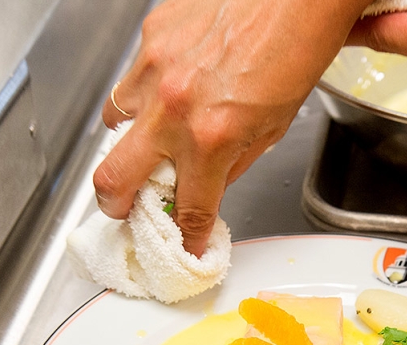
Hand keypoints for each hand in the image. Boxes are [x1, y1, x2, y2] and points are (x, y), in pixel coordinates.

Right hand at [95, 0, 370, 256]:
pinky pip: (130, 80)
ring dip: (128, 142)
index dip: (185, 236)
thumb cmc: (294, 54)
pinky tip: (171, 89)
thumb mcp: (272, 130)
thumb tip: (208, 189)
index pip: (188, 208)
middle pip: (114, 179)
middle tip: (125, 209)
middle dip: (116, 206)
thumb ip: (232, 165)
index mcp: (212, 137)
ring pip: (112, 125)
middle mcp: (174, 106)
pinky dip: (144, 96)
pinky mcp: (151, 37)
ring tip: (153, 140)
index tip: (183, 244)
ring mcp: (155, 69)